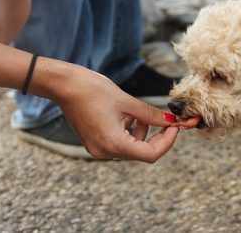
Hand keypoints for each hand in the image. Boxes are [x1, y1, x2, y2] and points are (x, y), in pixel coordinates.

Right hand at [53, 65, 179, 162]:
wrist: (64, 86)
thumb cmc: (93, 90)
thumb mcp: (127, 102)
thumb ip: (151, 115)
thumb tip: (171, 121)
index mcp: (114, 143)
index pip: (151, 154)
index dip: (167, 142)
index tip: (175, 127)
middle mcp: (105, 152)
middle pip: (141, 152)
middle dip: (156, 137)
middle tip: (166, 121)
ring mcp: (98, 149)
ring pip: (130, 148)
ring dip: (142, 133)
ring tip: (138, 114)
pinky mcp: (94, 143)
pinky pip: (118, 143)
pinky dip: (128, 132)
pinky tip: (126, 116)